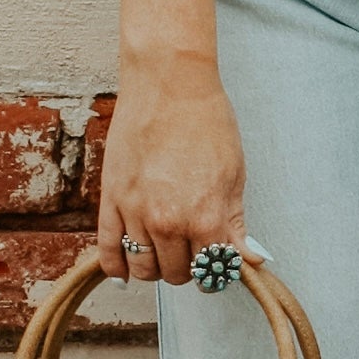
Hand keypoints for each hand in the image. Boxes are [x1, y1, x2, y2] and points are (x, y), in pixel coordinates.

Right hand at [97, 52, 264, 285]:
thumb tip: (250, 260)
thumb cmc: (206, 123)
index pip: (211, 273)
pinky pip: (108, 250)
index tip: (214, 264)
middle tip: (190, 251)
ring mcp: (136, 213)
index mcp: (205, 220)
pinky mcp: (111, 199)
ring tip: (163, 251)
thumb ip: (237, 225)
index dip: (215, 272)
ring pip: (143, 268)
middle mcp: (169, 223)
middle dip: (186, 268)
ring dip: (155, 267)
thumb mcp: (234, 177)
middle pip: (176, 274)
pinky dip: (115, 268)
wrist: (169, 84)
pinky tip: (123, 273)